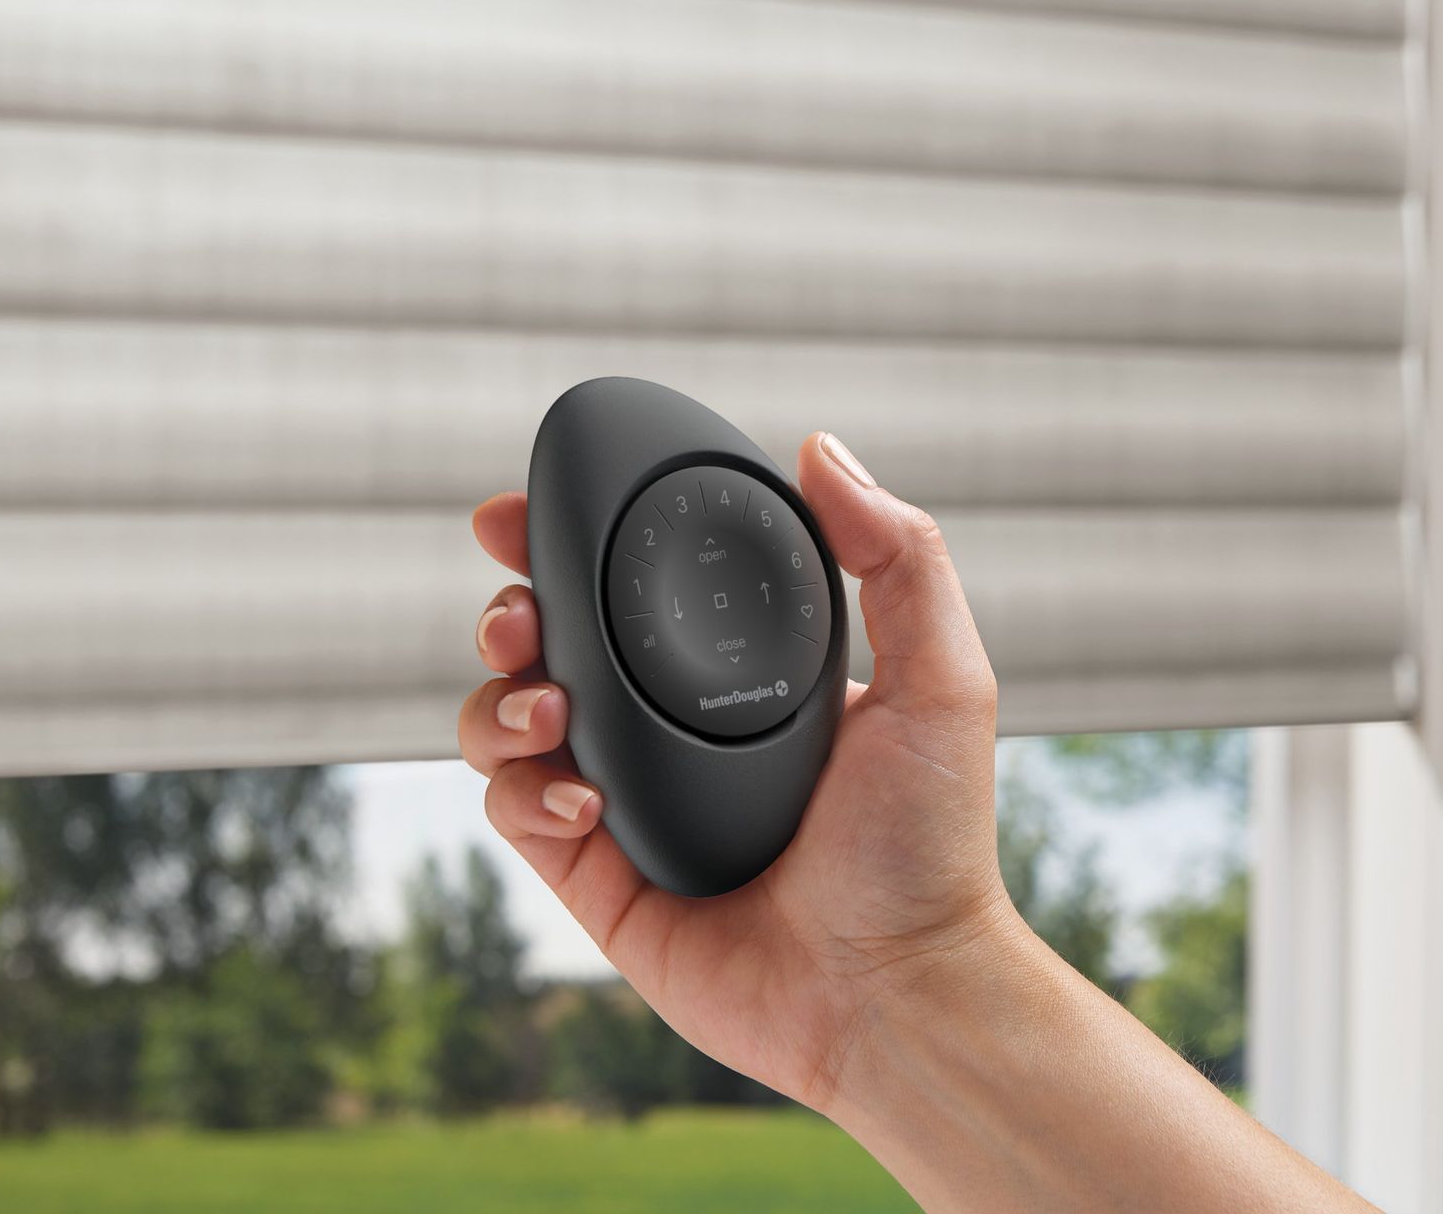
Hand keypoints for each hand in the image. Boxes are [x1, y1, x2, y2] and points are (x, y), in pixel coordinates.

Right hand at [459, 431, 1013, 1111]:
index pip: (638, 588)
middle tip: (517, 612)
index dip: (571, 542)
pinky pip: (516, 811)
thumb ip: (898, 559)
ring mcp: (631, 804)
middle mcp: (677, 731)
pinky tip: (579, 801)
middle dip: (509, 611)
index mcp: (744, 676)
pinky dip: (521, 791)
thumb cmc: (930, 848)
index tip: (523, 508)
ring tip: (553, 712)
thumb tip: (821, 448)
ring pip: (511, 720)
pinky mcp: (595, 881)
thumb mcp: (940, 681)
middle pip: (552, 644)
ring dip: (502, 699)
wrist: (897, 995)